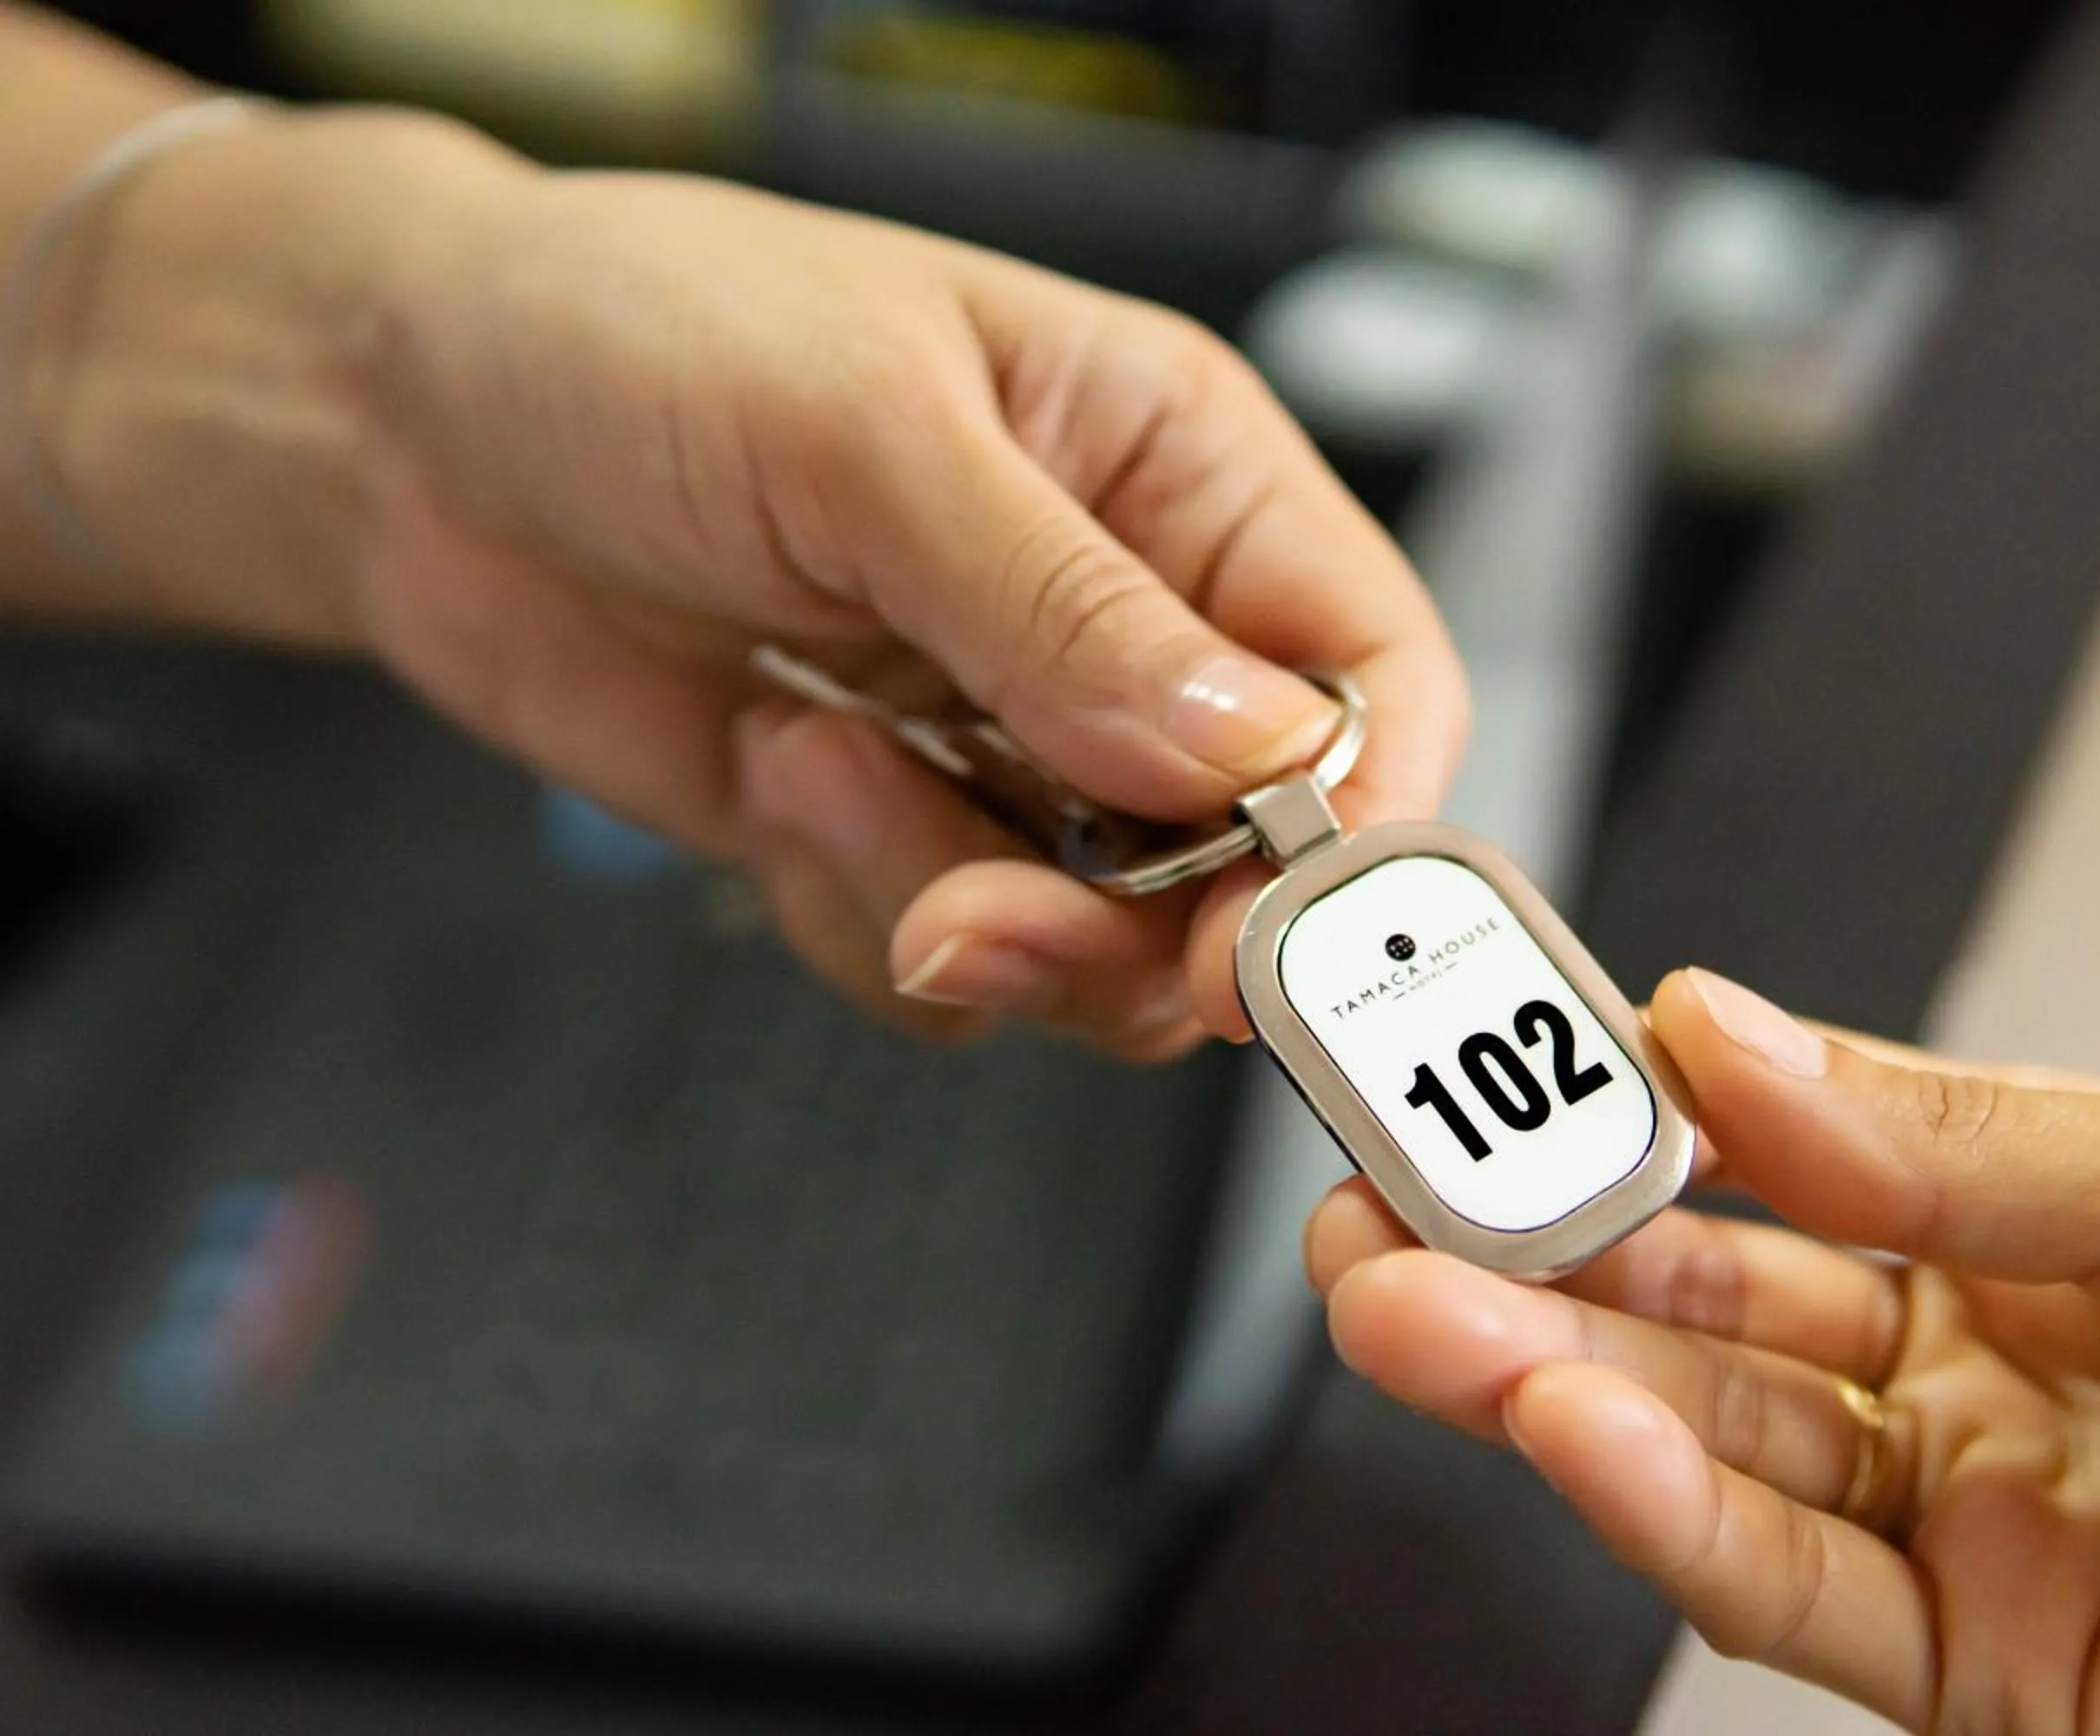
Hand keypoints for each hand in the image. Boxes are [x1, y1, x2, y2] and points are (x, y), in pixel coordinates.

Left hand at [32, 106, 1461, 1052]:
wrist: (399, 427)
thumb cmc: (631, 333)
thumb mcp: (862, 428)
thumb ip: (1067, 604)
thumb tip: (1256, 753)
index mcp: (1173, 473)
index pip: (1369, 672)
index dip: (1361, 821)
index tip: (1269, 924)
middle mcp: (1122, 625)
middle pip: (1256, 859)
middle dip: (1131, 924)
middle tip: (987, 917)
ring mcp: (1013, 745)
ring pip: (1108, 944)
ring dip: (960, 913)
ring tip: (813, 769)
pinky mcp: (901, 836)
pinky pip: (958, 970)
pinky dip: (856, 915)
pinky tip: (772, 771)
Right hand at [1308, 969, 2099, 1731]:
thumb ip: (1962, 1137)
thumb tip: (1729, 1044)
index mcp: (2036, 1217)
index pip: (1771, 1144)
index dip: (1620, 1098)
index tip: (1486, 1037)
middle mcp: (1978, 1370)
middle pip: (1699, 1300)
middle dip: (1524, 1244)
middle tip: (1378, 1189)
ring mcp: (1972, 1532)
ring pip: (1706, 1444)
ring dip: (1543, 1373)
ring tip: (1407, 1305)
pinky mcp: (1982, 1686)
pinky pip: (1788, 1592)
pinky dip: (1664, 1510)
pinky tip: (1566, 1428)